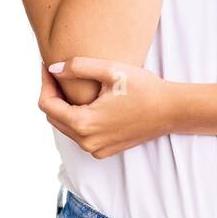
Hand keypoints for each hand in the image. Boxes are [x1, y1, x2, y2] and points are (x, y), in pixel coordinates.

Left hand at [38, 57, 178, 158]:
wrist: (172, 110)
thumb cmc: (145, 89)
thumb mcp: (112, 70)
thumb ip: (78, 67)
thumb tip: (53, 69)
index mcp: (83, 122)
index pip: (47, 105)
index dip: (44, 83)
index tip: (47, 66)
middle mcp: (86, 141)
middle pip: (54, 118)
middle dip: (52, 94)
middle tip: (57, 73)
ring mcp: (95, 149)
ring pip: (67, 127)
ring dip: (65, 108)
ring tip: (71, 86)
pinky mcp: (104, 151)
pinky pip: (81, 136)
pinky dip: (79, 120)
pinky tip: (90, 103)